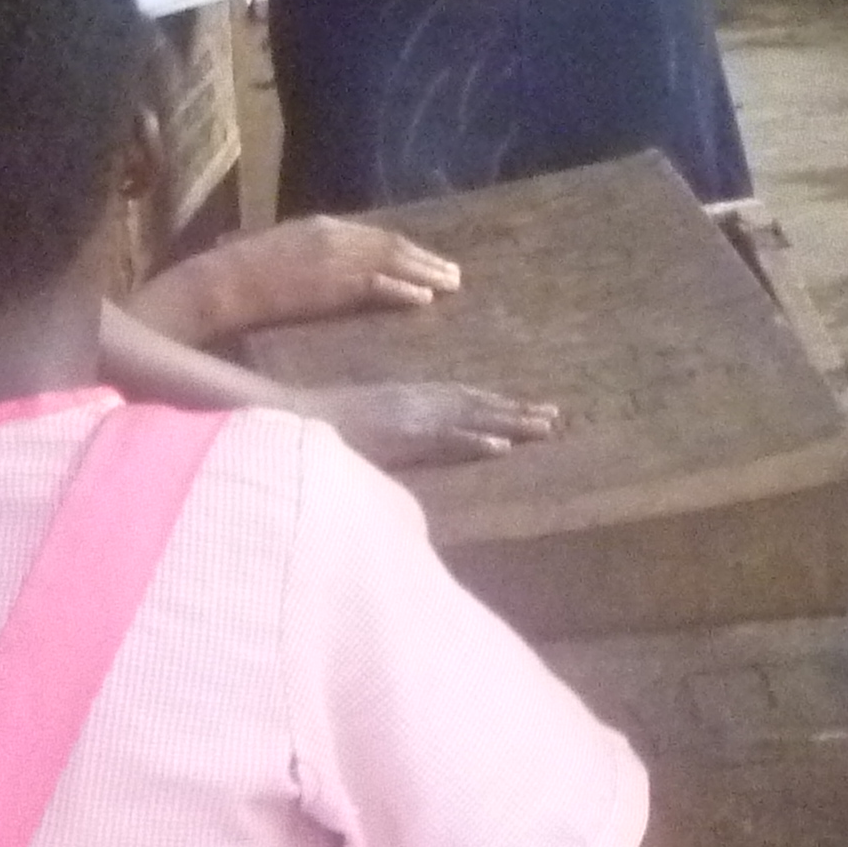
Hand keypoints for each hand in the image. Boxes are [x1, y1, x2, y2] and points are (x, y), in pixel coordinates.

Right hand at [132, 216, 463, 342]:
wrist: (218, 284)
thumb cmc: (238, 274)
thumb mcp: (279, 252)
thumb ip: (307, 255)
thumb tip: (325, 267)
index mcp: (320, 225)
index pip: (374, 235)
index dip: (404, 248)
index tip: (427, 260)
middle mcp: (332, 234)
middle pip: (391, 245)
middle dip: (424, 259)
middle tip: (453, 275)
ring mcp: (334, 258)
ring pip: (391, 263)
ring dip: (424, 273)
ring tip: (450, 286)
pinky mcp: (331, 285)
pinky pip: (377, 286)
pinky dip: (403, 290)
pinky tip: (423, 300)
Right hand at [312, 379, 561, 469]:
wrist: (292, 421)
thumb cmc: (322, 428)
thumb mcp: (368, 427)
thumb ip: (395, 431)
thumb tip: (414, 441)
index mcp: (410, 400)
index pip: (462, 400)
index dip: (496, 405)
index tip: (529, 411)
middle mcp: (416, 403)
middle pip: (475, 405)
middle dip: (515, 411)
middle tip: (555, 417)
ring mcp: (410, 418)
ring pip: (469, 418)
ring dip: (509, 422)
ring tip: (545, 427)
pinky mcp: (401, 434)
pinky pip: (443, 439)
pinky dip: (472, 441)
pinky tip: (501, 446)